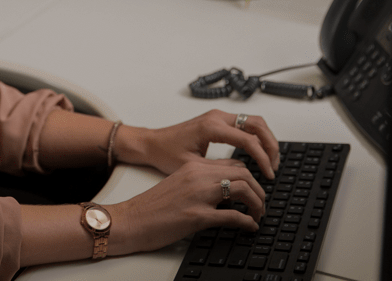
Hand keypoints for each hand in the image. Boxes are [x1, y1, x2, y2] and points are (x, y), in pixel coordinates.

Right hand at [108, 157, 265, 255]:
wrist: (131, 219)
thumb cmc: (151, 207)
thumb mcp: (178, 185)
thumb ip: (201, 183)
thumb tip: (226, 193)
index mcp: (193, 168)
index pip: (233, 164)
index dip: (250, 178)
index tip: (254, 191)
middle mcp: (197, 176)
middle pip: (243, 173)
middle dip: (259, 190)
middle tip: (261, 205)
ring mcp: (198, 195)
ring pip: (242, 189)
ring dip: (257, 203)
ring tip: (258, 215)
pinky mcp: (197, 215)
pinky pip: (232, 215)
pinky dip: (247, 222)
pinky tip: (249, 227)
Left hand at [117, 109, 279, 179]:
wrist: (152, 143)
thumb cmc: (166, 153)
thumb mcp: (193, 167)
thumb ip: (219, 171)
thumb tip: (242, 180)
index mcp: (211, 127)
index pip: (248, 140)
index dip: (263, 158)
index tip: (268, 174)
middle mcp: (216, 117)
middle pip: (257, 124)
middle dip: (271, 145)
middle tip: (274, 167)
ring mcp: (218, 116)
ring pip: (254, 121)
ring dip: (266, 140)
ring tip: (270, 162)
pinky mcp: (217, 120)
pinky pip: (245, 124)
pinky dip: (256, 137)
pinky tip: (258, 154)